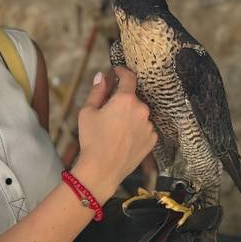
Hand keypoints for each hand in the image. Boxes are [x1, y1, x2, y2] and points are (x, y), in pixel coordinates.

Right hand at [71, 67, 156, 202]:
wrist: (102, 169)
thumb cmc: (92, 140)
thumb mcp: (87, 112)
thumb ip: (97, 91)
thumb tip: (101, 76)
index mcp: (125, 99)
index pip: (129, 77)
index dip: (122, 71)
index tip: (117, 71)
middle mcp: (142, 109)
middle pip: (133, 98)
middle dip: (122, 101)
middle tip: (108, 111)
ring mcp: (149, 125)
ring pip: (139, 114)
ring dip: (129, 116)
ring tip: (115, 130)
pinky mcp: (152, 139)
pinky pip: (144, 128)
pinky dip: (136, 129)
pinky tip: (123, 139)